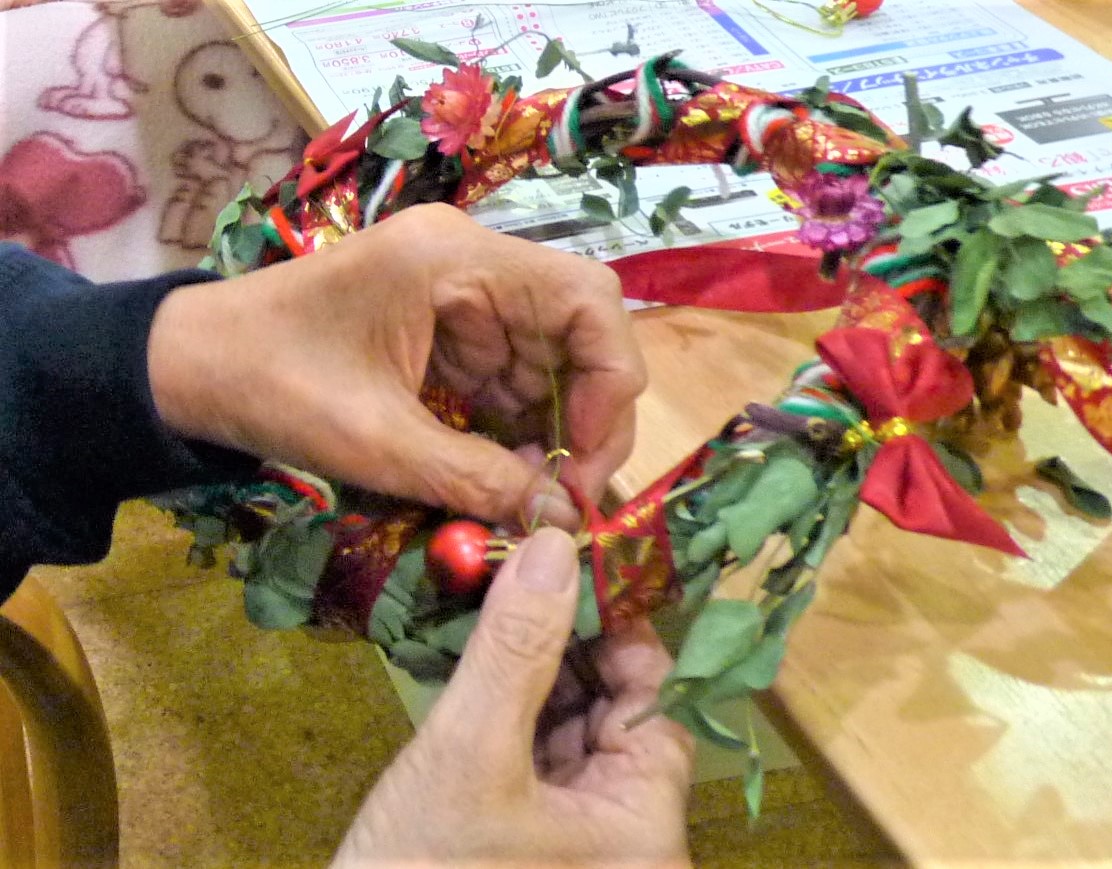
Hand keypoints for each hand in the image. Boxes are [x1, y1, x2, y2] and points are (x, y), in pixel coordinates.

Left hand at [147, 204, 645, 525]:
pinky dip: (521, 430)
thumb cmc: (269, 386)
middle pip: (581, 331)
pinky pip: (513, 379)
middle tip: (570, 494)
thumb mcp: (374, 441)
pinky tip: (509, 476)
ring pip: (554, 362)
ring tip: (537, 496)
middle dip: (588, 416)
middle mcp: (474, 266)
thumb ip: (475, 478)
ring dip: (556, 431)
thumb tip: (563, 522)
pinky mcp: (450, 332)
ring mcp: (464, 298)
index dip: (610, 381)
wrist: (186, 367)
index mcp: (456, 260)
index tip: (582, 459)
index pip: (588, 298)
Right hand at [332, 527, 693, 867]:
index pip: (658, 704)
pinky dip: (515, 709)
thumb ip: (516, 650)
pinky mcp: (533, 842)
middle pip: (617, 713)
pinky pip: (540, 756)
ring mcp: (579, 843)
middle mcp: (627, 839)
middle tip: (529, 572)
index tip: (582, 564)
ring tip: (501, 605)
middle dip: (573, 642)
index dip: (623, 630)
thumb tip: (554, 546)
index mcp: (645, 832)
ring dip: (540, 669)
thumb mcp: (468, 754)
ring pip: (575, 729)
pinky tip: (485, 662)